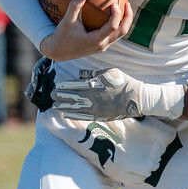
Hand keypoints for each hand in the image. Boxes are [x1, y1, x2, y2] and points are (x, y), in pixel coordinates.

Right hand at [38, 0, 132, 61]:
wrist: (59, 52)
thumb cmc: (62, 36)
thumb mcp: (66, 21)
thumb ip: (74, 7)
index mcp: (96, 40)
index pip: (113, 27)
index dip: (116, 15)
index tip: (114, 3)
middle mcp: (102, 45)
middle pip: (122, 31)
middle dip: (128, 17)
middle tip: (127, 3)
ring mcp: (103, 46)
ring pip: (120, 34)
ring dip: (125, 21)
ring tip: (125, 7)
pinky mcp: (102, 45)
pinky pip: (114, 34)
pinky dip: (118, 24)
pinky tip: (114, 13)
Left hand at [53, 67, 185, 121]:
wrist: (136, 98)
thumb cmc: (123, 82)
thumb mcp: (108, 72)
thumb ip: (93, 73)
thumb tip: (80, 74)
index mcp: (92, 84)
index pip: (73, 85)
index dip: (63, 87)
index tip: (56, 87)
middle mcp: (91, 96)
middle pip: (71, 97)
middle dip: (60, 97)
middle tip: (51, 96)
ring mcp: (94, 107)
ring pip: (74, 108)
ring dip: (63, 107)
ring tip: (55, 107)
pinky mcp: (99, 116)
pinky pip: (82, 116)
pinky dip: (73, 115)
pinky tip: (66, 115)